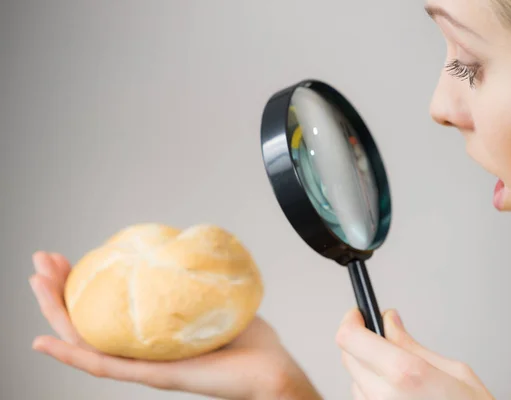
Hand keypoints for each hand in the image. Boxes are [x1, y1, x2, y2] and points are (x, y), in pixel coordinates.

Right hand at [29, 251, 321, 399]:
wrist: (269, 369)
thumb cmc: (249, 339)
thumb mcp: (215, 297)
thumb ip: (197, 278)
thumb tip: (186, 249)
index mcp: (153, 333)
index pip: (108, 307)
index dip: (85, 282)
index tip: (71, 256)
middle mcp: (142, 349)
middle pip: (88, 320)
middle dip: (60, 289)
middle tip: (42, 261)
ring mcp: (143, 364)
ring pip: (85, 340)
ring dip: (56, 312)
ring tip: (36, 283)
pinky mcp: (152, 376)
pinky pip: (104, 366)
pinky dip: (71, 355)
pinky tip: (46, 341)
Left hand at [336, 308, 494, 399]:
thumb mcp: (454, 371)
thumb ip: (412, 345)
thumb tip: (389, 322)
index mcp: (405, 373)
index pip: (351, 338)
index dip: (351, 321)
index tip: (359, 314)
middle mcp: (384, 395)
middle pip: (348, 356)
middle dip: (361, 342)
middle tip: (382, 337)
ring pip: (354, 379)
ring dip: (368, 368)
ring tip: (399, 372)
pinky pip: (363, 398)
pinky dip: (373, 389)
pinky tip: (397, 391)